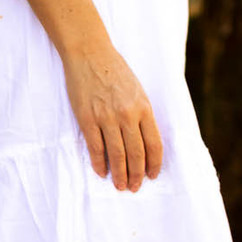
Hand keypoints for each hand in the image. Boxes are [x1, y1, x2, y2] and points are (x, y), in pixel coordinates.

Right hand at [63, 44, 162, 191]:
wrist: (89, 53)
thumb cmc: (115, 71)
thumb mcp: (137, 91)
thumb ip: (141, 115)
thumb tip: (144, 142)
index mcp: (144, 108)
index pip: (154, 144)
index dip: (154, 164)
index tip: (153, 176)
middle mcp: (127, 114)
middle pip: (136, 154)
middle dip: (137, 175)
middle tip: (135, 187)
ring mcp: (107, 117)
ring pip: (117, 155)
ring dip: (120, 174)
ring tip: (120, 186)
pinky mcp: (87, 118)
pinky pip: (96, 147)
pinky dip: (99, 163)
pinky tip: (101, 171)